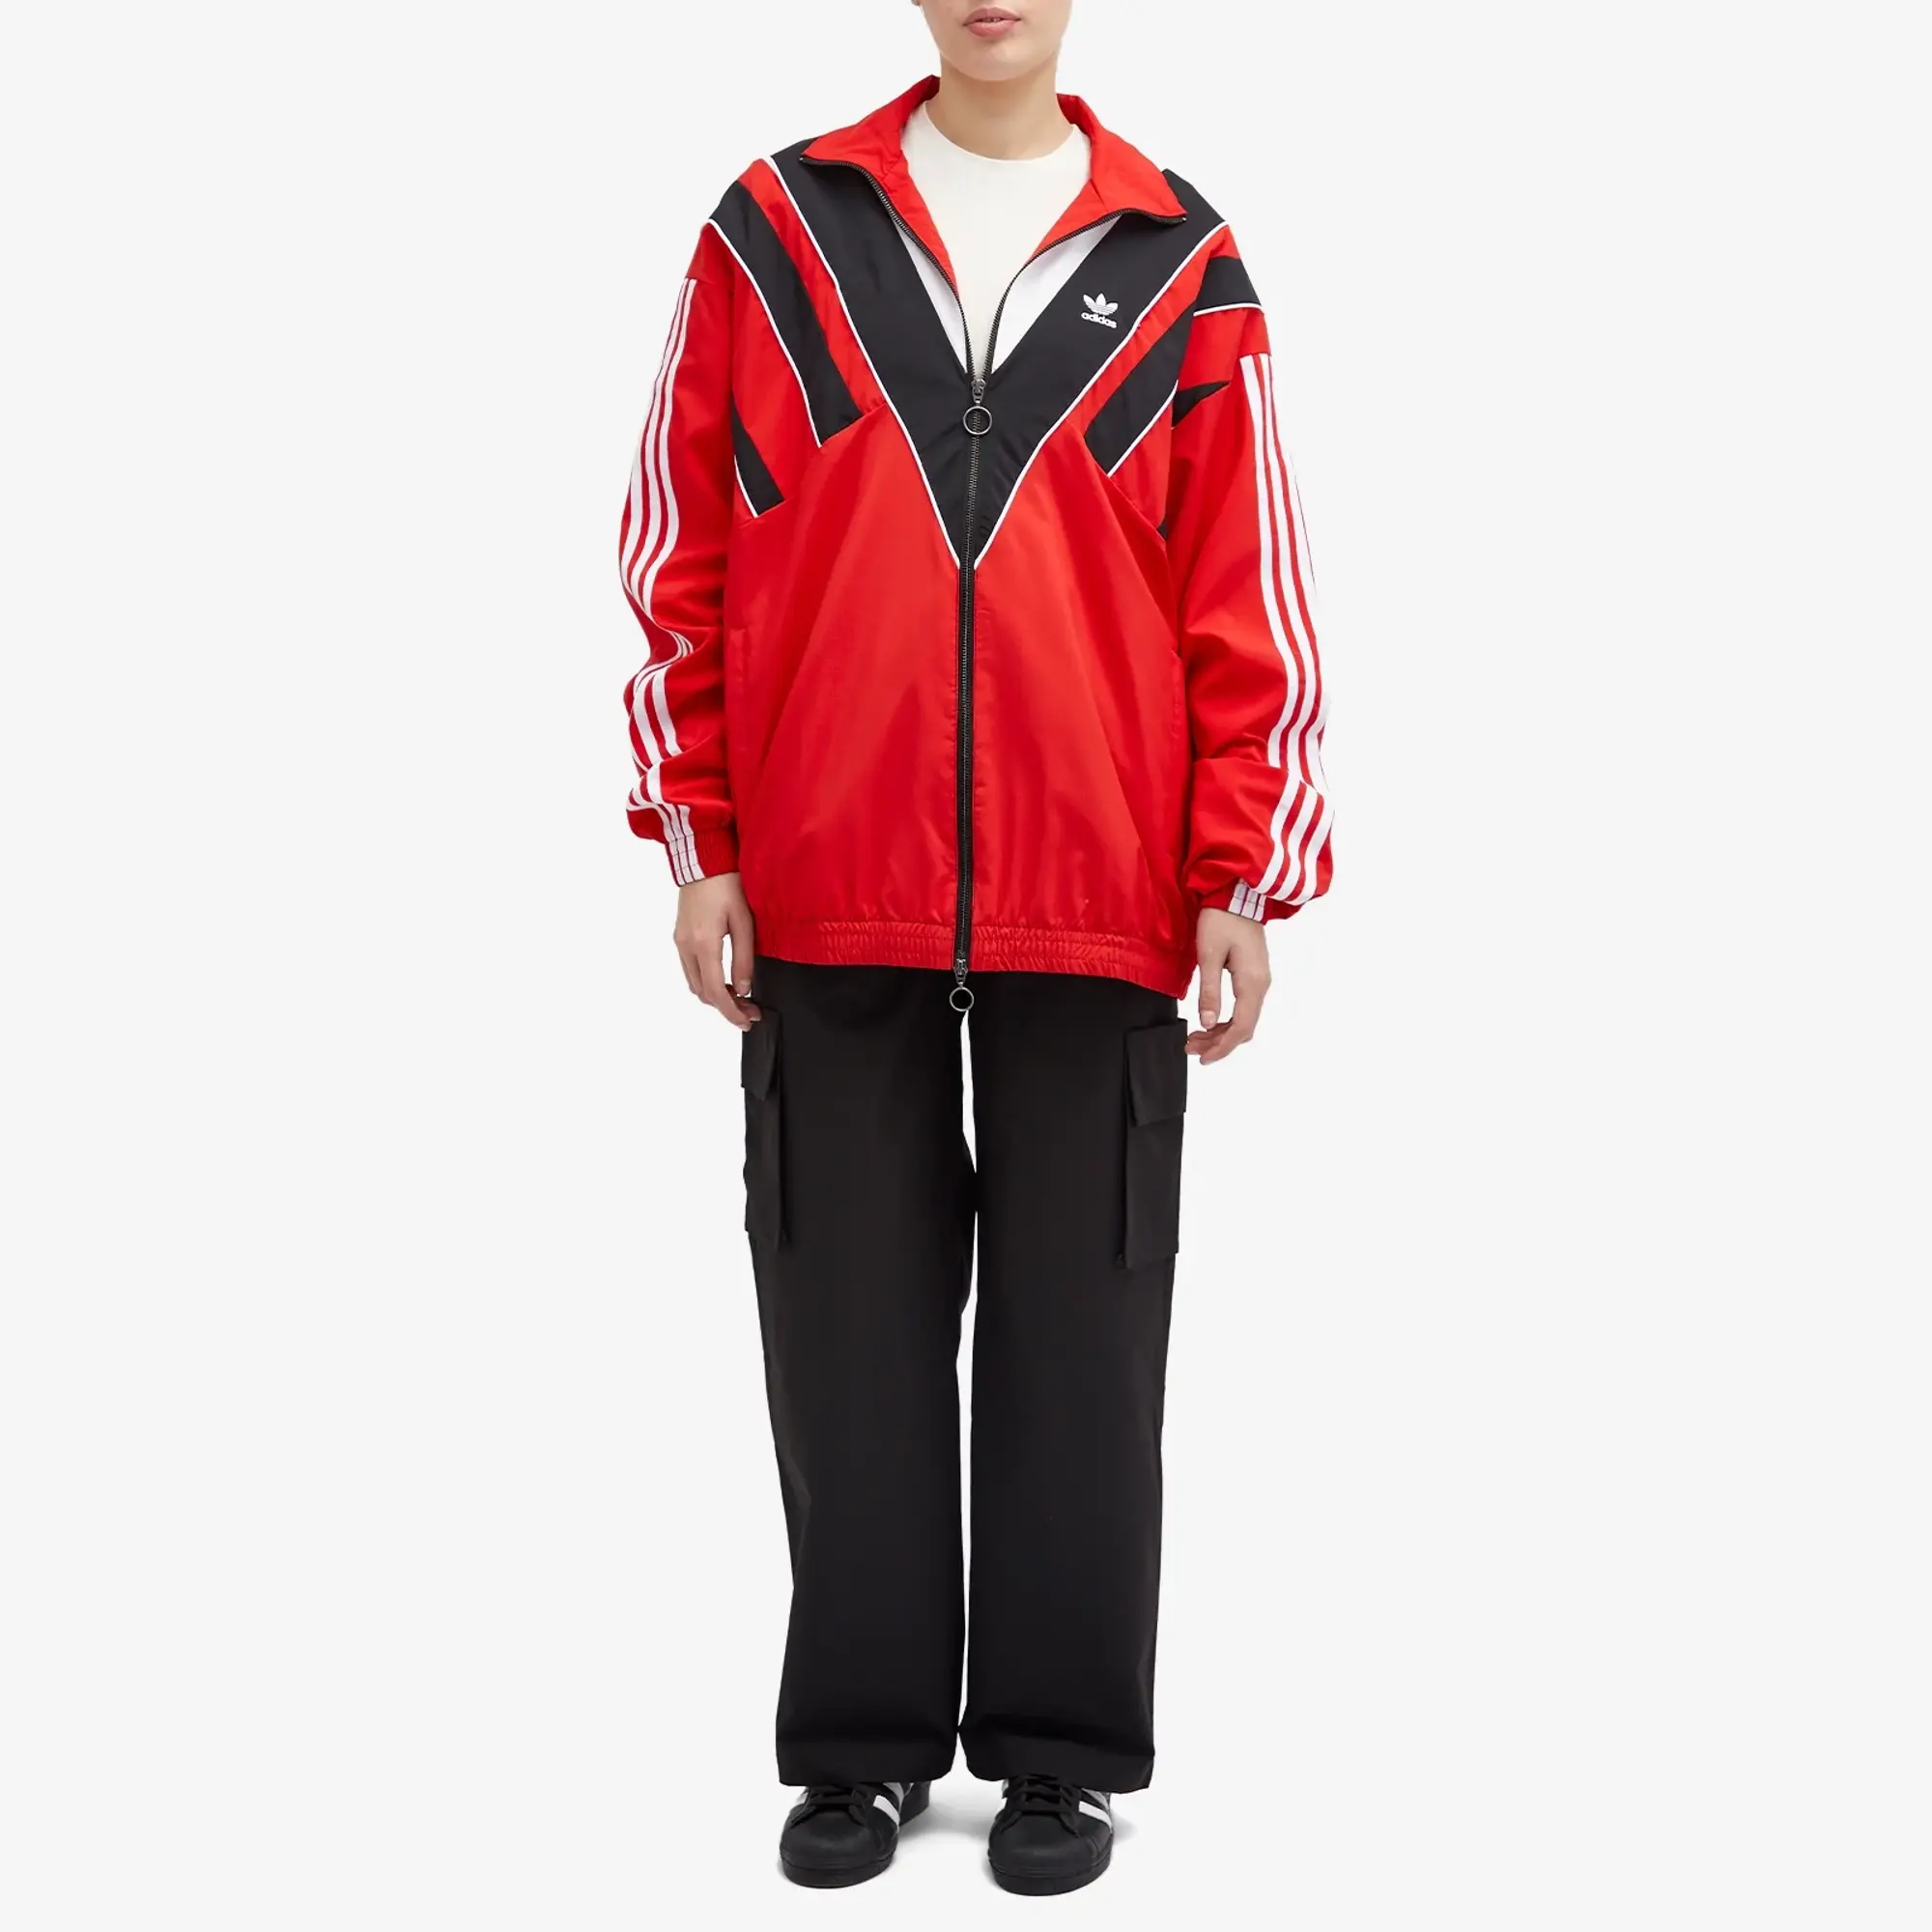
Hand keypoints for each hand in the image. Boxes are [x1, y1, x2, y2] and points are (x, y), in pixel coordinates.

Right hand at [674, 873, 759, 1030]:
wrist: (703, 859)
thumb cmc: (727, 884)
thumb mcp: (744, 921)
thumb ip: (744, 958)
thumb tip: (743, 989)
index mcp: (703, 943)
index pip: (715, 991)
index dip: (731, 1011)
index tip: (747, 1021)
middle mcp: (686, 946)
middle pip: (702, 992)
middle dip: (725, 1007)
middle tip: (749, 1012)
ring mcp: (680, 941)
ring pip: (694, 983)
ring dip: (715, 996)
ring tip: (740, 998)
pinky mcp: (680, 936)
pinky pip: (690, 969)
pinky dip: (706, 982)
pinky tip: (724, 979)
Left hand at [1189, 907, 1269, 1062]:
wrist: (1237, 895)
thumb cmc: (1221, 920)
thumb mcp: (1209, 956)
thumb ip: (1209, 991)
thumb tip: (1207, 1023)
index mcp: (1251, 983)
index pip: (1240, 1028)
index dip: (1222, 1047)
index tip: (1203, 1058)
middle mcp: (1261, 985)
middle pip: (1244, 1028)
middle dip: (1219, 1043)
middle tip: (1192, 1047)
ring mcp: (1260, 980)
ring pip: (1245, 1019)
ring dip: (1222, 1032)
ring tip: (1196, 1037)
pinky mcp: (1254, 975)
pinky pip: (1245, 1007)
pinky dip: (1227, 1019)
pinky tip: (1210, 1020)